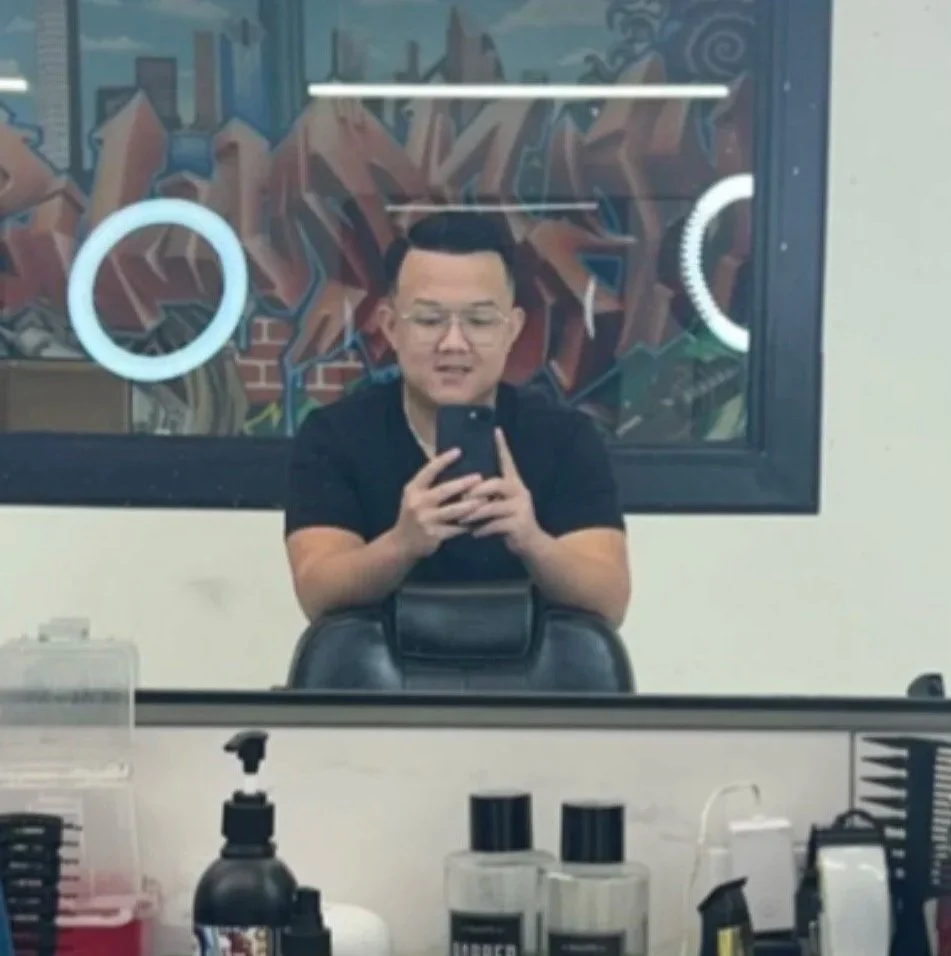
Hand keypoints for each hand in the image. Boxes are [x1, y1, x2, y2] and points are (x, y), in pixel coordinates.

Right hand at [391, 448, 482, 559]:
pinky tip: (480, 520)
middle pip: (444, 490)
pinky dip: (468, 524)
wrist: (402, 544)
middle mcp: (418, 503)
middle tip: (480, 477)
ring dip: (471, 505)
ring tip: (485, 499)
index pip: (429, 471)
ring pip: (453, 510)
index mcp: (413, 489)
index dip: (443, 460)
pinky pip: (456, 528)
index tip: (458, 451)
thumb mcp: (414, 497)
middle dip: (464, 483)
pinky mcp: (434, 535)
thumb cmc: (413, 515)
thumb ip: (429, 484)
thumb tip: (451, 464)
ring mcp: (425, 519)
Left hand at [464, 430, 542, 555]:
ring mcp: (521, 508)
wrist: (530, 544)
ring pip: (493, 506)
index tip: (496, 430)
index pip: (507, 461)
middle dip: (477, 490)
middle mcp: (520, 492)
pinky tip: (473, 534)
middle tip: (461, 496)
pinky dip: (482, 529)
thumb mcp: (501, 504)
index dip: (502, 446)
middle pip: (497, 484)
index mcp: (514, 484)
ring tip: (462, 519)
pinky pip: (495, 525)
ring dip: (475, 513)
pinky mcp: (519, 524)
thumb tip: (466, 486)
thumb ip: (489, 495)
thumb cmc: (510, 521)